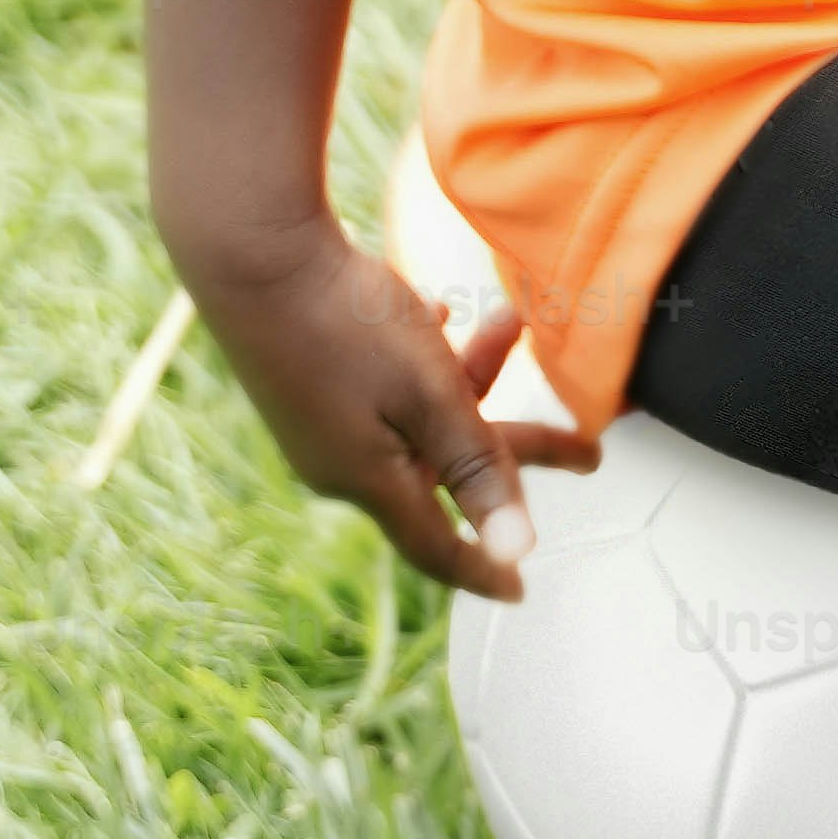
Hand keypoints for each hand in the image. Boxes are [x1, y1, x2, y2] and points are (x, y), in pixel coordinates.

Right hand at [175, 217, 601, 602]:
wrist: (248, 249)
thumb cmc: (343, 321)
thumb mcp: (428, 393)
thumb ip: (476, 468)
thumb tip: (516, 550)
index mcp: (370, 479)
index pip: (436, 546)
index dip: (483, 568)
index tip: (521, 589)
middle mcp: (342, 462)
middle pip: (446, 469)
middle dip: (518, 451)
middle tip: (588, 447)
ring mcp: (319, 420)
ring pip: (419, 415)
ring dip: (474, 377)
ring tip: (513, 322)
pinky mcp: (306, 378)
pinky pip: (383, 386)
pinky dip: (423, 358)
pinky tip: (438, 310)